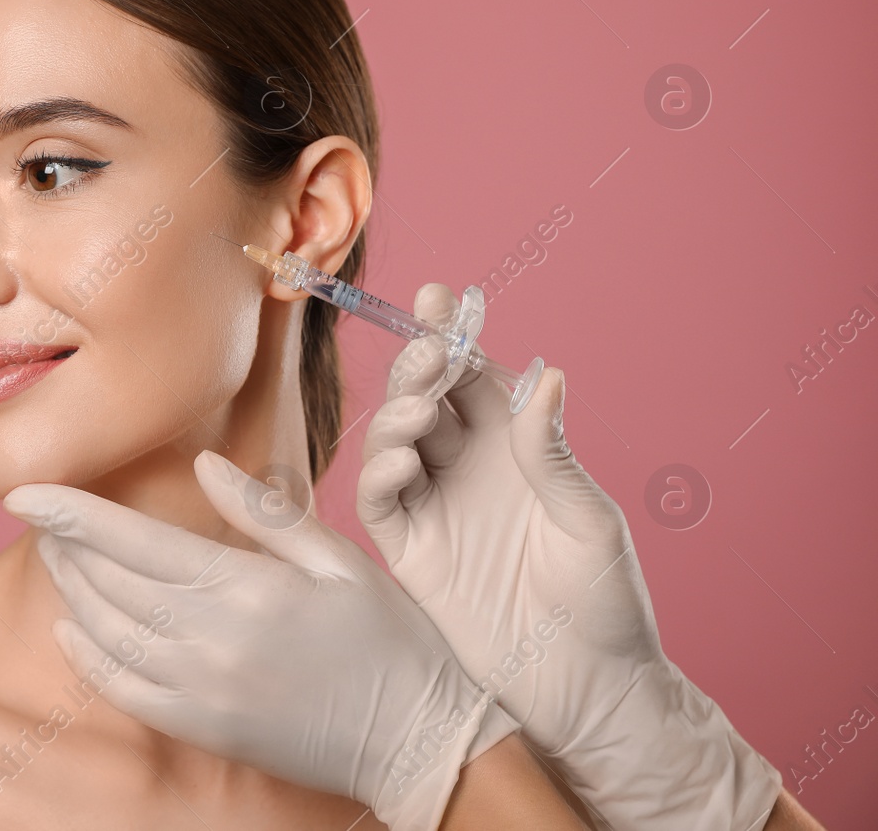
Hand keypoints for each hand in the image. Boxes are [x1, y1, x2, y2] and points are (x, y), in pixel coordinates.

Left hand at [3, 453, 517, 830]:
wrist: (416, 737)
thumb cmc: (387, 640)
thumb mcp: (339, 559)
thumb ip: (265, 512)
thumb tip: (203, 466)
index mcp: (247, 588)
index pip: (134, 542)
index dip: (73, 514)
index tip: (26, 492)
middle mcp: (213, 640)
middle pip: (108, 584)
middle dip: (64, 545)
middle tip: (43, 515)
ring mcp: (203, 691)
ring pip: (106, 634)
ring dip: (70, 592)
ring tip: (56, 557)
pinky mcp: (202, 729)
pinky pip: (123, 691)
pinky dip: (87, 657)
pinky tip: (72, 627)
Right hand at [359, 283, 781, 830]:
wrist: (588, 690)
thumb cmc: (606, 605)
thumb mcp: (591, 522)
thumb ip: (550, 454)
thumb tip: (545, 377)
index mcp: (516, 453)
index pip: (474, 380)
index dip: (453, 337)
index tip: (437, 297)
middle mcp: (469, 472)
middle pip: (426, 401)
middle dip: (418, 367)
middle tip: (427, 352)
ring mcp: (437, 511)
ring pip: (394, 443)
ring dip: (397, 416)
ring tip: (416, 410)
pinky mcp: (411, 554)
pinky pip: (380, 504)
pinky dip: (380, 476)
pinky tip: (400, 463)